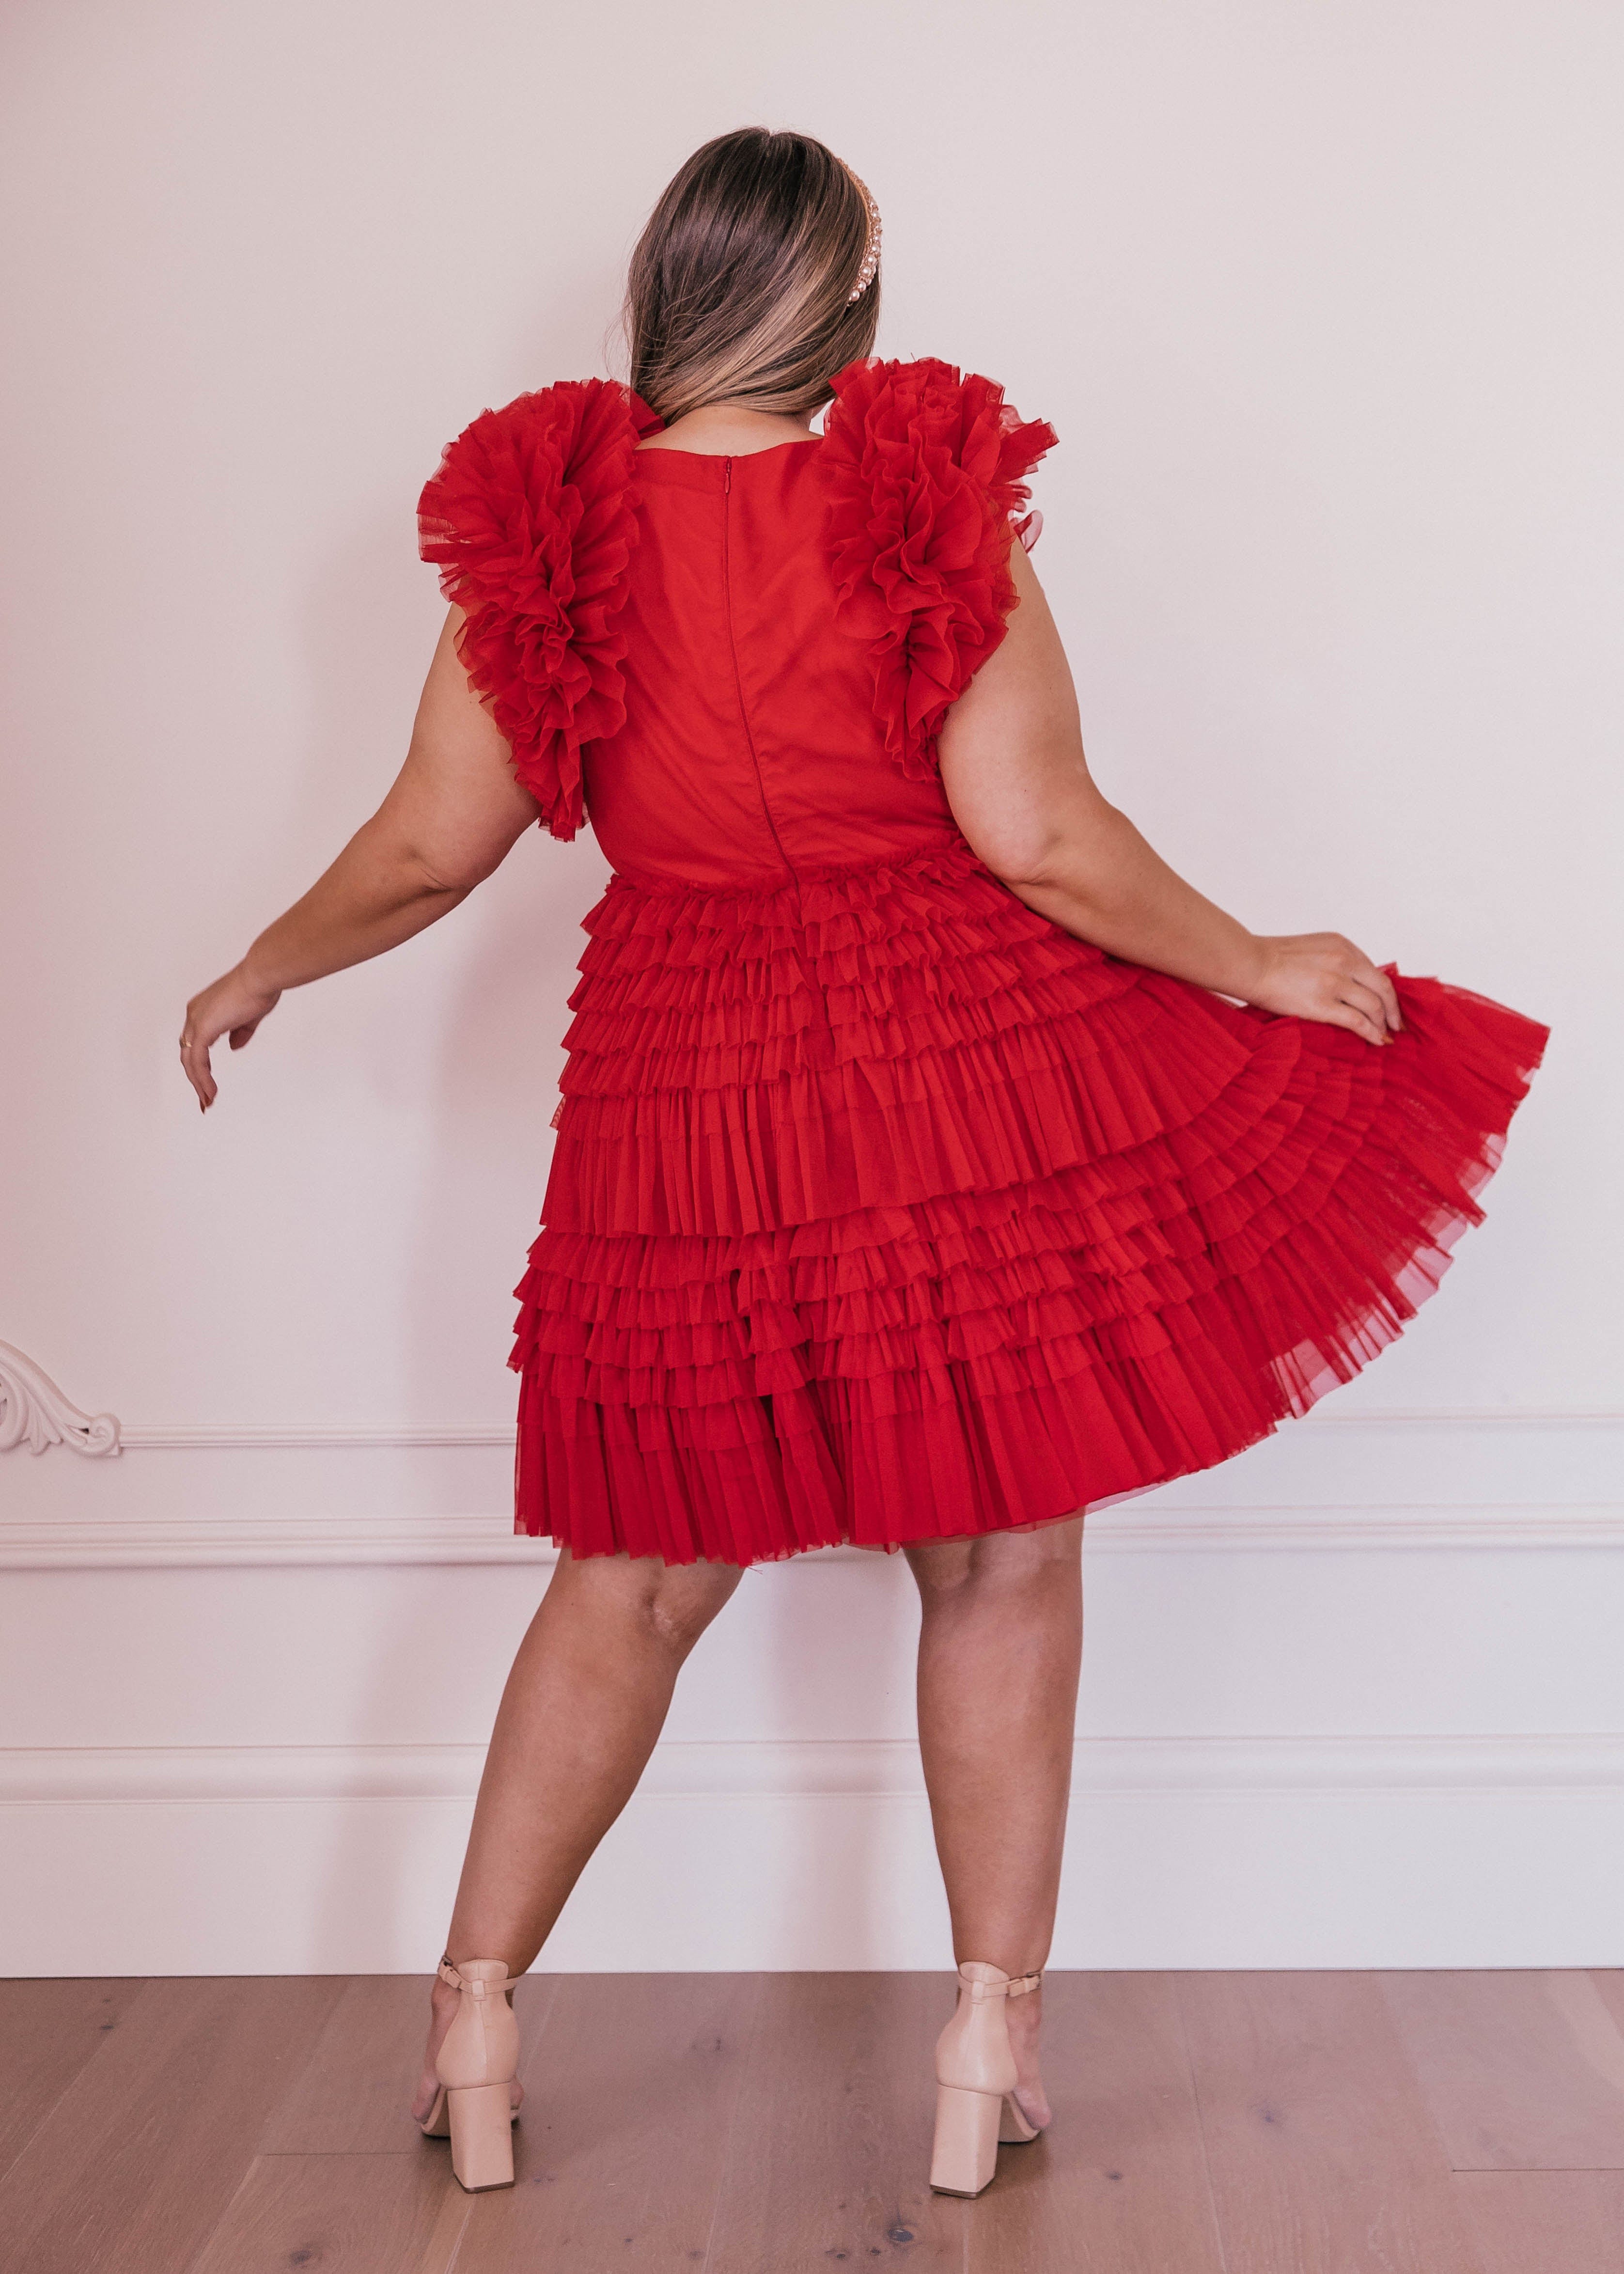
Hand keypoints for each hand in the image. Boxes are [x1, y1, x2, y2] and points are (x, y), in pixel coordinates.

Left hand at [179, 964, 280, 1110]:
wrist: (261, 977)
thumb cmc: (260, 988)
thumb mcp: (249, 1016)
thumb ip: (239, 1033)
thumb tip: (233, 1047)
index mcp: (203, 1009)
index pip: (195, 1042)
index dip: (200, 1063)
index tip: (209, 1081)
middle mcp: (194, 1014)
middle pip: (188, 1053)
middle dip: (196, 1078)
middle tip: (204, 1098)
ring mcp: (196, 1021)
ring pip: (190, 1061)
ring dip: (199, 1083)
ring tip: (208, 1102)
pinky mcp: (203, 1029)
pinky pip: (198, 1061)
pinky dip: (203, 1078)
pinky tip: (211, 1092)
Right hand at [1245, 933, 1402, 1046]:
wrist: (1248, 964)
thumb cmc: (1269, 958)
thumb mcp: (1311, 949)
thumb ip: (1332, 961)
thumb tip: (1348, 986)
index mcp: (1341, 944)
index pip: (1374, 970)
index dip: (1384, 990)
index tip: (1388, 1004)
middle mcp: (1344, 961)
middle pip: (1383, 987)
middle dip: (1394, 1009)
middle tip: (1397, 1025)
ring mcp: (1335, 983)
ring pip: (1375, 1006)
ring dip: (1384, 1023)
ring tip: (1384, 1036)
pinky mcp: (1324, 1004)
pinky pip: (1359, 1021)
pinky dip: (1372, 1033)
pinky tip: (1377, 1041)